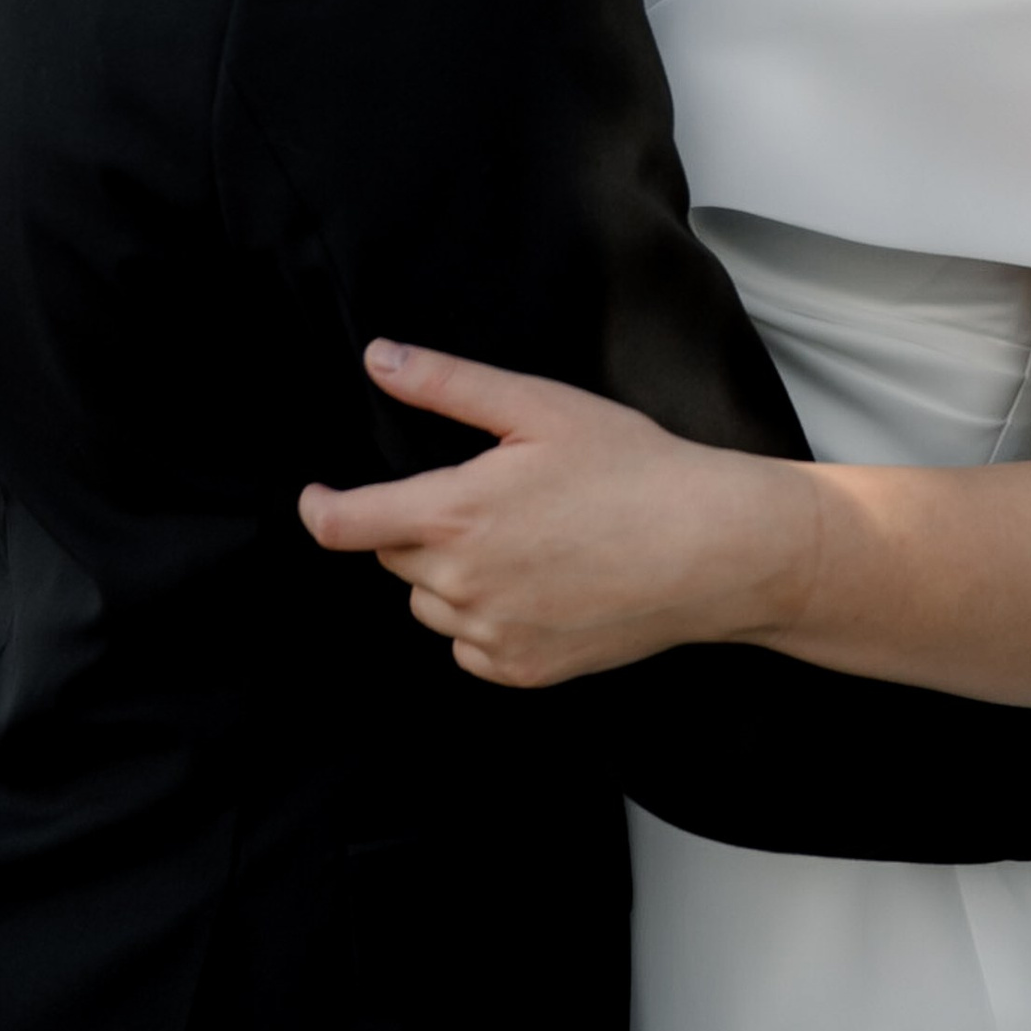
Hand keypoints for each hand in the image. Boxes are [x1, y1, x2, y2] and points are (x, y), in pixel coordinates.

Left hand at [297, 341, 815, 686]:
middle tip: (486, 498)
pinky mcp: (524, 671)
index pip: (345, 526)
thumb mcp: (539, 407)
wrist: (711, 549)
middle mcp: (462, 585)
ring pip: (430, 605)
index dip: (320, 508)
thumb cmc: (632, 468)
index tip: (319, 497)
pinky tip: (537, 586)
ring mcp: (493, 636)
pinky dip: (484, 620)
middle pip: (393, 558)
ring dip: (447, 576)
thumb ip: (448, 385)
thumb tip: (378, 359)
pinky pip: (470, 648)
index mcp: (455, 514)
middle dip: (417, 527)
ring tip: (520, 541)